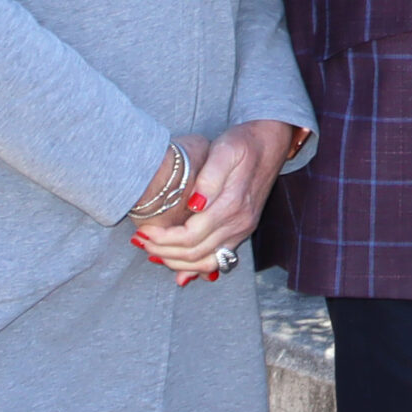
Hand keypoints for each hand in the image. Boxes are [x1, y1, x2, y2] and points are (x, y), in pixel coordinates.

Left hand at [135, 119, 297, 283]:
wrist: (271, 143)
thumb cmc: (243, 143)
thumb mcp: (224, 150)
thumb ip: (209, 178)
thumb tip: (196, 204)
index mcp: (232, 205)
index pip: (190, 236)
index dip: (162, 239)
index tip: (143, 231)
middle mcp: (240, 222)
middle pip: (195, 253)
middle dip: (163, 252)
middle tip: (140, 241)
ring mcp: (243, 229)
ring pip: (207, 262)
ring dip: (178, 263)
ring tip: (153, 253)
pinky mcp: (243, 230)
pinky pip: (220, 259)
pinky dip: (197, 267)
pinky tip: (180, 268)